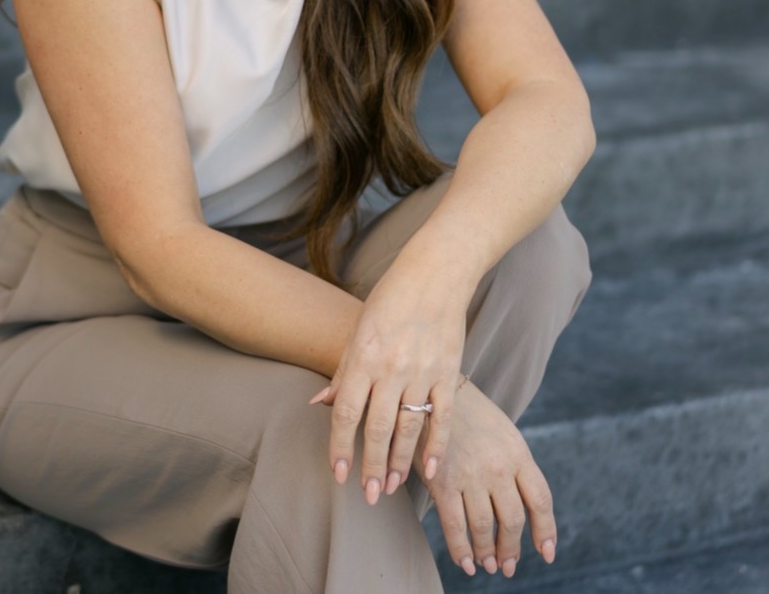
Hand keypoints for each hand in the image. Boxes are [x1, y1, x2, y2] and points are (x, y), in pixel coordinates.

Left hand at [310, 270, 467, 505]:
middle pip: (376, 428)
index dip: (340, 447)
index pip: (346, 412)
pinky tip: (432, 470)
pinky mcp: (449, 373)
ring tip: (390, 487)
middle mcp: (391, 368)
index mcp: (363, 356)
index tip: (338, 475)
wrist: (435, 274)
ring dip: (398, 463)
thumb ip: (342, 371)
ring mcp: (422, 372)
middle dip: (369, 466)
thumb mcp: (358, 330)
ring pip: (408, 429)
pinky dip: (437, 446)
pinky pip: (443, 418)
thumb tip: (319, 403)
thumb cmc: (390, 299)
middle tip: (367, 495)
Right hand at [424, 378, 556, 578]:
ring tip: (488, 565)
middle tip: (507, 565)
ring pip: (485, 527)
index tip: (546, 553)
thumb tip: (523, 502)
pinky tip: (465, 562)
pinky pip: (455, 526)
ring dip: (487, 552)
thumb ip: (514, 463)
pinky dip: (461, 550)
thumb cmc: (466, 412)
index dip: (546, 531)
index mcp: (517, 451)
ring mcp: (471, 475)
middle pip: (513, 520)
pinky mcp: (443, 481)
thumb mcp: (501, 431)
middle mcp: (498, 466)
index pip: (540, 499)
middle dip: (511, 548)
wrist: (429, 388)